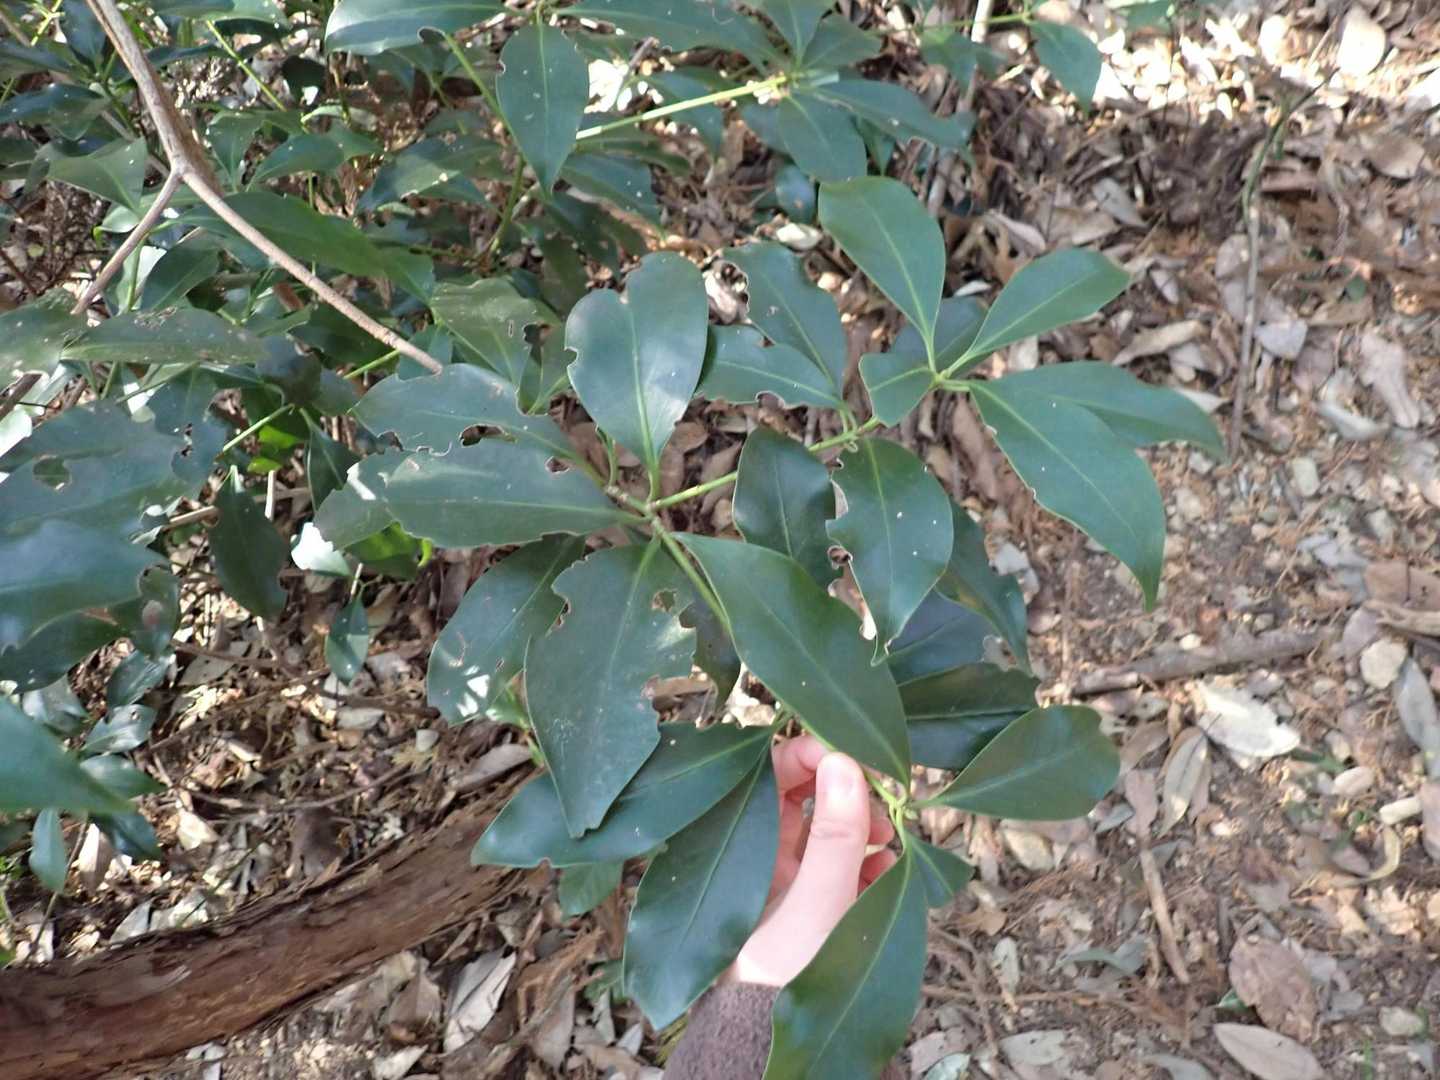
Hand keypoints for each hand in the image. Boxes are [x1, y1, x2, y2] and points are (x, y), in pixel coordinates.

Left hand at [730, 735, 895, 986]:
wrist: (792, 1053)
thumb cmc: (785, 976)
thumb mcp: (816, 903)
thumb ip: (834, 835)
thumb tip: (846, 761)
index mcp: (744, 846)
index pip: (772, 771)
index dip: (812, 754)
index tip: (856, 756)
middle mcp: (764, 858)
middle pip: (807, 796)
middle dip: (847, 789)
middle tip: (882, 797)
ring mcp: (793, 882)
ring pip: (832, 829)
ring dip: (864, 823)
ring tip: (888, 838)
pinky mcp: (822, 908)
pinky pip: (848, 865)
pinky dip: (870, 859)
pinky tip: (888, 868)